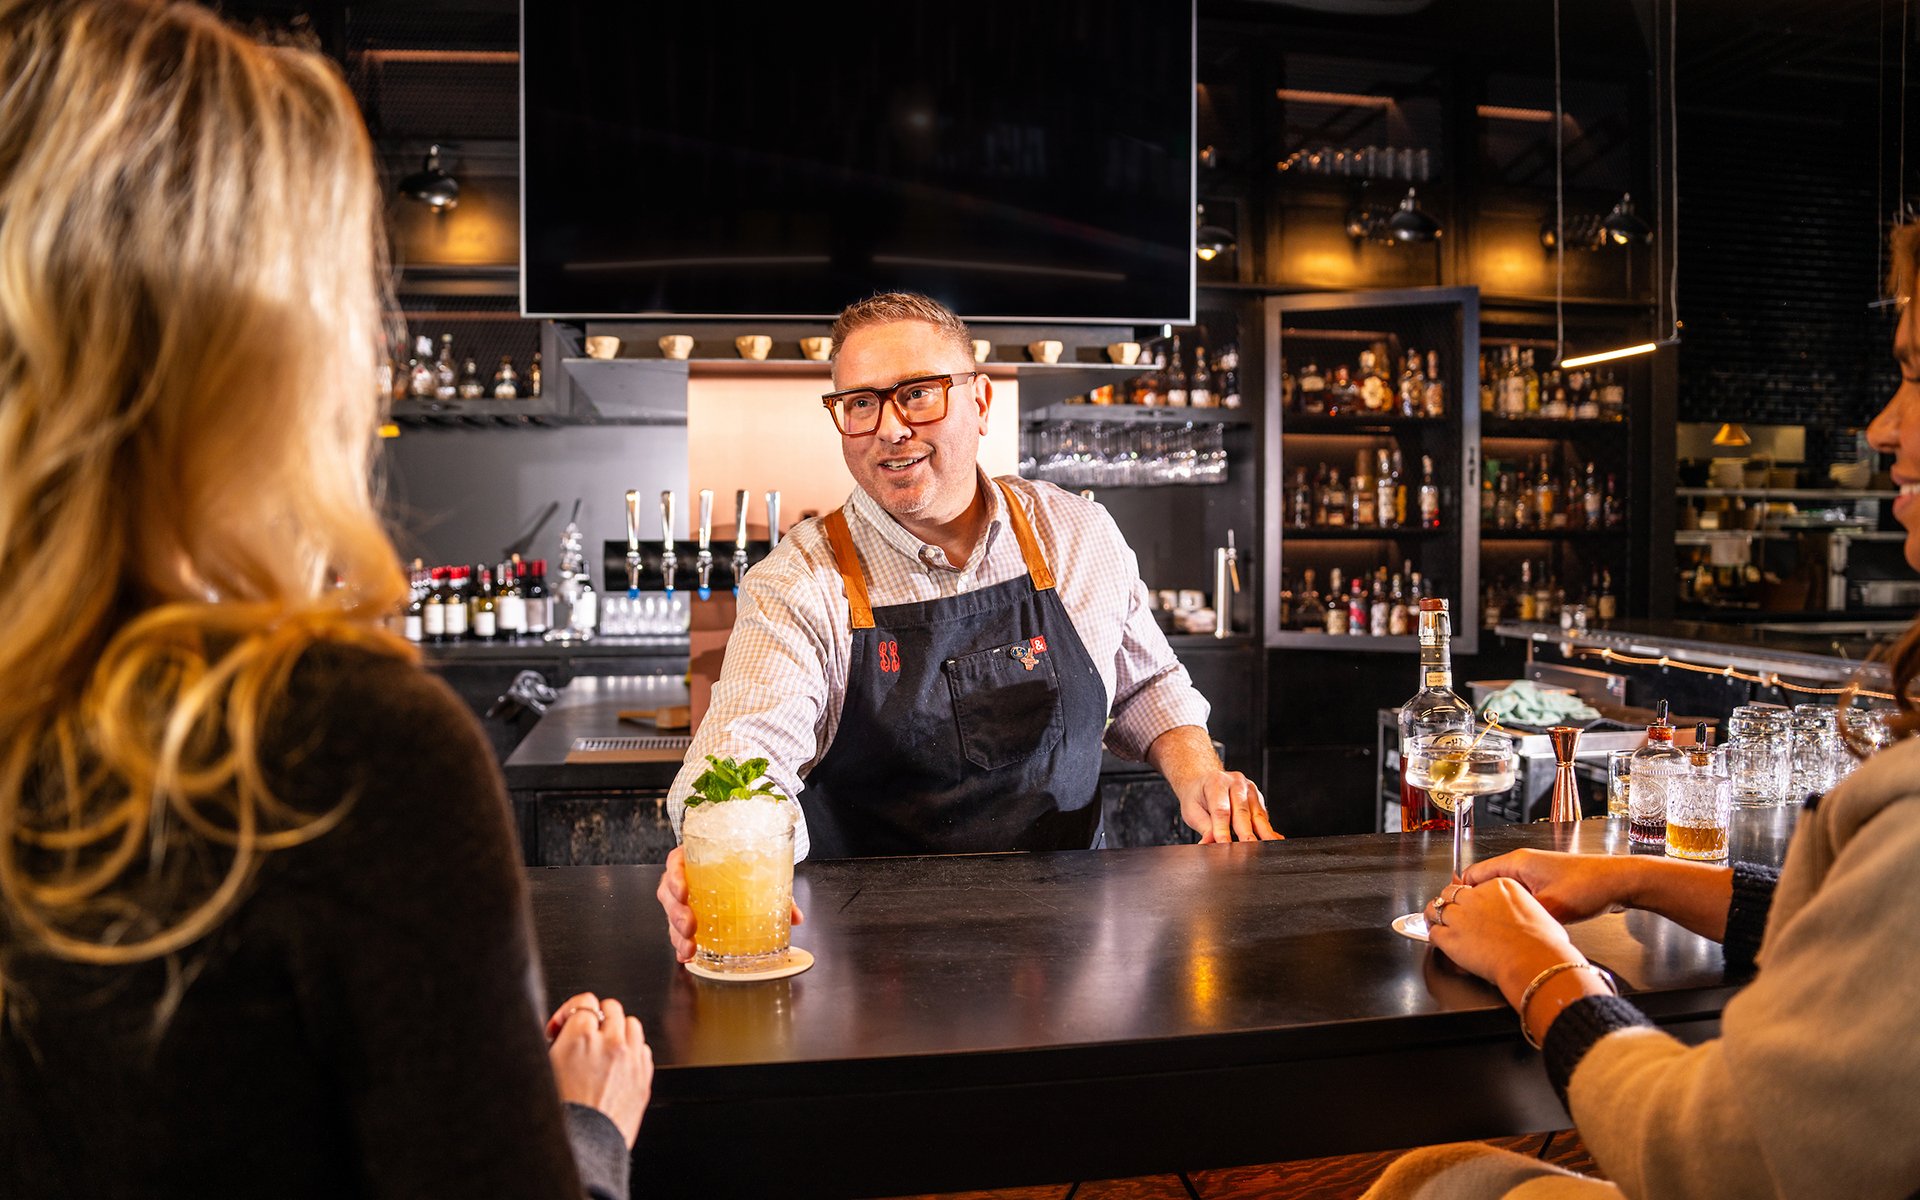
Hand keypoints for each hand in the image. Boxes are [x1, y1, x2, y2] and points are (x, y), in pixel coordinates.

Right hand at [544, 992, 653, 1147]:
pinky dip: (632, 1051)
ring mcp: (631, 1058)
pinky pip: (644, 1048)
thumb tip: (558, 1030)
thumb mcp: (542, 1069)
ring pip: (632, 1024)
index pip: (584, 1002)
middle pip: (611, 1007)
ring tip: (603, 1049)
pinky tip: (618, 1065)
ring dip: (618, 1031)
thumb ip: (554, 1041)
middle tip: (584, 1036)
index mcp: (580, 1038)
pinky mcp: (645, 1076)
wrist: (583, 1149)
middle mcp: (610, 1043)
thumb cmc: (560, 1116)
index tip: (566, 1025)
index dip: (572, 1013)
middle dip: (596, 1019)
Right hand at [657, 846, 803, 963]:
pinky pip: (676, 932)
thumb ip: (773, 891)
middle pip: (668, 895)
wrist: (734, 868)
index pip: (675, 864)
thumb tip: (795, 917)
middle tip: (690, 925)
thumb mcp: (754, 872)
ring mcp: (681, 900)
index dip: (675, 878)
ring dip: (677, 934)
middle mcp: (683, 879)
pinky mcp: (683, 918)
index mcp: (693, 859)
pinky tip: (687, 956)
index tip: (684, 891)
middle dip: (677, 913)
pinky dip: (680, 946)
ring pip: (670, 916)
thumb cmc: (737, 867)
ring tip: (689, 948)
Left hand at [1182, 770, 1281, 842]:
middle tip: (1247, 849)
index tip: (1224, 845)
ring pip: (1257, 814)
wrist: (1205, 782)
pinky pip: (1263, 816)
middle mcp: (1236, 782)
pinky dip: (1267, 830)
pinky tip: (1273, 840)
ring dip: (1262, 833)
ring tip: (1265, 848)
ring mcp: (1249, 789)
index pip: (1221, 810)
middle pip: (1242, 812)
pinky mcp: (1258, 798)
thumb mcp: (1192, 810)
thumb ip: (1204, 828)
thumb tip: (1209, 843)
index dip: (1223, 830)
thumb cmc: (1198, 796)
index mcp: (1216, 782)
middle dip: (1245, 833)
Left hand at [1423, 878, 1581, 1000]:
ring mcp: (1461, 916)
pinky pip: (1434, 932)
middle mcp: (1477, 896)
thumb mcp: (1537, 911)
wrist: (1533, 960)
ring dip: (1435, 915)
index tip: (1471, 904)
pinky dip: (1434, 936)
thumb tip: (1521, 919)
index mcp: (1500, 885)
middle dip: (1449, 901)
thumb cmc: (1543, 942)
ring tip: (1433, 920)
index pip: (1475, 885)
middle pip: (1451, 892)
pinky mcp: (1451, 937)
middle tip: (1448, 910)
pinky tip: (1437, 940)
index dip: (1470, 896)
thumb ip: (1520, 909)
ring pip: (1436, 908)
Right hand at [1461, 849, 1639, 924]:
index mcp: (1516, 862)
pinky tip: (1514, 926)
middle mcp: (1521, 865)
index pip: (1473, 874)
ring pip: (1502, 893)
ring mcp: (1533, 875)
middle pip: (1485, 884)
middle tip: (1468, 924)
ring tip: (1488, 928)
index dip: (1460, 893)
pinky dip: (1512, 910)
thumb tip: (1498, 930)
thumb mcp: (1551, 906)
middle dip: (1476, 903)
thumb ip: (1520, 915)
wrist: (1619, 883)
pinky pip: (1518, 898)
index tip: (1452, 911)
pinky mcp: (1544, 886)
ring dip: (1496, 908)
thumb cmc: (1589, 886)